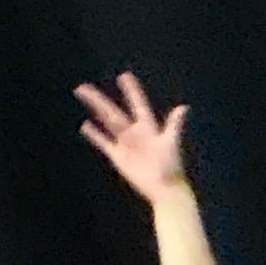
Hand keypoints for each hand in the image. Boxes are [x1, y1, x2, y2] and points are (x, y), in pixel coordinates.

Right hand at [74, 72, 190, 200]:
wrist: (164, 188)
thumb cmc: (170, 166)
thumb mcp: (171, 142)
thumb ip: (174, 124)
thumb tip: (183, 107)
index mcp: (148, 127)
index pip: (138, 104)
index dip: (131, 91)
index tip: (124, 76)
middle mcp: (134, 132)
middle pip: (112, 112)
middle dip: (98, 99)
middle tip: (83, 87)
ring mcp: (125, 143)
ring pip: (106, 123)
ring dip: (94, 111)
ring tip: (81, 100)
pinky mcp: (118, 156)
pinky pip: (104, 142)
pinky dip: (95, 135)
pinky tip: (86, 125)